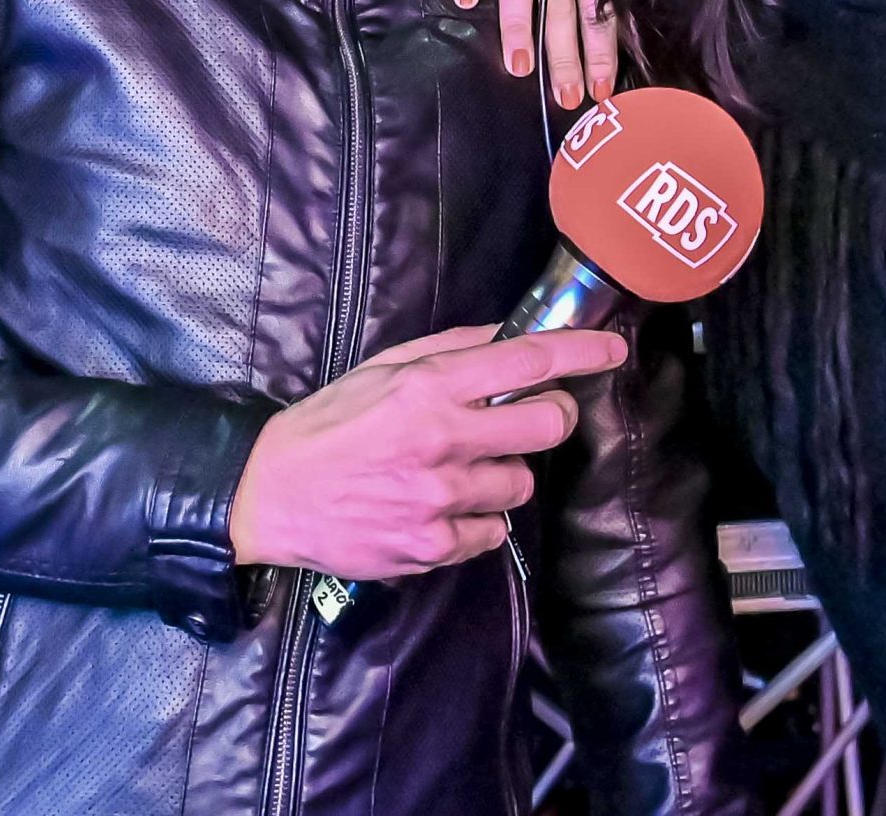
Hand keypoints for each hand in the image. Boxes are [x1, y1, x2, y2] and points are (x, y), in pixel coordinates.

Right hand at [228, 323, 624, 579]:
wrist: (272, 497)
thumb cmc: (328, 423)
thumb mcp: (382, 368)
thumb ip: (450, 350)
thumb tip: (507, 337)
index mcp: (430, 386)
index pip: (527, 361)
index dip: (581, 352)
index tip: (613, 348)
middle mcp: (444, 440)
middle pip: (547, 425)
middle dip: (552, 416)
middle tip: (531, 415)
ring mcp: (442, 499)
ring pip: (521, 484)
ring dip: (504, 472)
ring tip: (461, 467)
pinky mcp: (435, 548)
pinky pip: (493, 532)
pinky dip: (478, 519)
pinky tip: (442, 506)